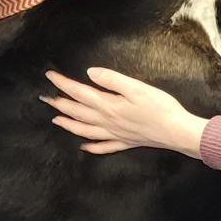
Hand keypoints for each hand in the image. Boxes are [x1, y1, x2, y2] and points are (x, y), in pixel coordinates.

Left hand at [41, 68, 208, 157]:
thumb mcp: (136, 87)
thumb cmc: (160, 107)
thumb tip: (90, 73)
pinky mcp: (125, 142)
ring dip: (69, 124)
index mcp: (108, 105)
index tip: (50, 75)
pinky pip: (103, 146)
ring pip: (84, 130)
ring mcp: (115, 134)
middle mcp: (107, 121)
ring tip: (56, 119)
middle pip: (77, 112)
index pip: (79, 92)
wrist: (176, 132)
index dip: (63, 83)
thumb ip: (112, 80)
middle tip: (44, 97)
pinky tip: (84, 147)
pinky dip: (91, 147)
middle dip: (59, 103)